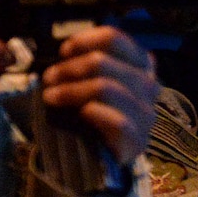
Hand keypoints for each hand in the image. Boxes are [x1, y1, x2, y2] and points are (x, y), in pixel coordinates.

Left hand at [41, 27, 160, 164]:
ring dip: (72, 91)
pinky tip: (82, 114)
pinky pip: (118, 121)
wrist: (103, 157)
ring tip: (51, 97)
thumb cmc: (93, 113)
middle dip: (70, 69)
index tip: (64, 52)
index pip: (114, 39)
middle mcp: (148, 84)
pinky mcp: (139, 140)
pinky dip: (95, 113)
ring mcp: (146, 113)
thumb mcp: (91, 80)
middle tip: (49, 79)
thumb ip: (87, 62)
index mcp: (140, 64)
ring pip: (108, 88)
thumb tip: (67, 50)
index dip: (84, 41)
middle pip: (103, 63)